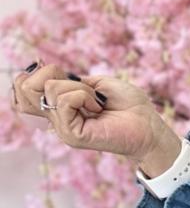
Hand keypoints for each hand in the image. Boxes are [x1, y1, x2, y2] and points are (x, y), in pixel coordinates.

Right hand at [10, 60, 172, 163]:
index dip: (39, 72)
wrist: (148, 123)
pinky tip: (98, 108)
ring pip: (50, 91)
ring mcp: (62, 128)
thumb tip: (43, 73)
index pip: (22, 88)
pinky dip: (84, 96)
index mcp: (58, 106)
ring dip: (79, 88)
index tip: (64, 73)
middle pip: (26, 87)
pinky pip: (64, 102)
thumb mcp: (94, 83)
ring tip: (96, 101)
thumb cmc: (127, 104)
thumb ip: (66, 81)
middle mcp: (56, 118)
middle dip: (54, 75)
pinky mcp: (71, 135)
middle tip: (82, 88)